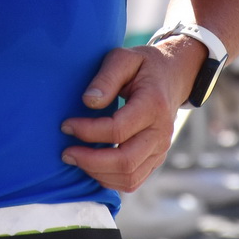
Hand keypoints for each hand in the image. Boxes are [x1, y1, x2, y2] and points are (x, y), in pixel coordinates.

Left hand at [59, 38, 204, 192]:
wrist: (172, 77)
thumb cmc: (142, 66)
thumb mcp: (124, 58)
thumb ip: (106, 78)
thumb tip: (89, 102)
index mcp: (153, 105)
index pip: (118, 130)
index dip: (88, 132)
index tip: (66, 125)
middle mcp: (161, 132)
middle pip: (125, 161)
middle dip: (90, 161)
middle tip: (66, 152)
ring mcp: (161, 149)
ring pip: (129, 177)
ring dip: (97, 173)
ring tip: (76, 159)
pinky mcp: (156, 159)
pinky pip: (133, 181)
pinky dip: (109, 179)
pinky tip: (91, 166)